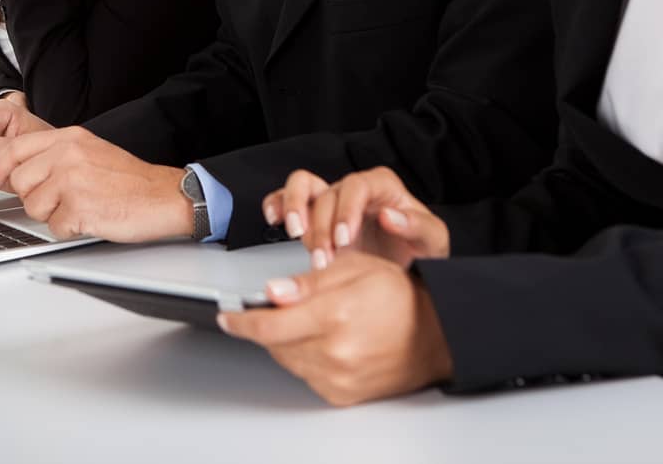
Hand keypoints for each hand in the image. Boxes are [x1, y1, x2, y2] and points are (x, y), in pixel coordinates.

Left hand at [0, 127, 190, 241]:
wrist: (163, 196)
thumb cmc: (128, 178)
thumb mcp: (88, 151)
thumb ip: (49, 153)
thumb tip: (4, 159)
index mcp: (69, 138)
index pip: (15, 149)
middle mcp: (67, 156)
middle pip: (19, 181)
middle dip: (32, 196)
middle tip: (58, 199)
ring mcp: (72, 182)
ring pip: (32, 207)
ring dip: (51, 215)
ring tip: (79, 207)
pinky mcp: (79, 209)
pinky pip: (54, 227)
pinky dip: (69, 229)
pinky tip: (89, 218)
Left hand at [217, 250, 453, 404]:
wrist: (435, 336)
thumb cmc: (398, 296)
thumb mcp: (354, 268)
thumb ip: (307, 282)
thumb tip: (271, 292)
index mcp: (335, 315)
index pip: (269, 325)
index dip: (241, 321)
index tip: (227, 315)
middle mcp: (335, 352)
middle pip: (274, 344)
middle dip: (267, 325)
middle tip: (275, 309)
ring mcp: (338, 378)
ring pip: (286, 359)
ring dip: (285, 340)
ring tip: (309, 320)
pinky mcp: (341, 395)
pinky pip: (305, 375)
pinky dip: (303, 357)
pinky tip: (321, 340)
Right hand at [263, 167, 448, 269]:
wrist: (405, 271)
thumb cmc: (420, 251)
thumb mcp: (433, 241)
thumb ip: (418, 226)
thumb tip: (390, 215)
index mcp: (382, 187)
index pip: (357, 185)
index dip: (347, 210)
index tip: (345, 238)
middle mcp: (353, 189)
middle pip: (327, 194)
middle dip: (321, 228)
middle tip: (325, 257)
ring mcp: (330, 200)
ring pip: (302, 186)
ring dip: (294, 211)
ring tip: (296, 236)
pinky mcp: (313, 215)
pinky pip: (286, 197)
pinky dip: (277, 203)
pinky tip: (274, 219)